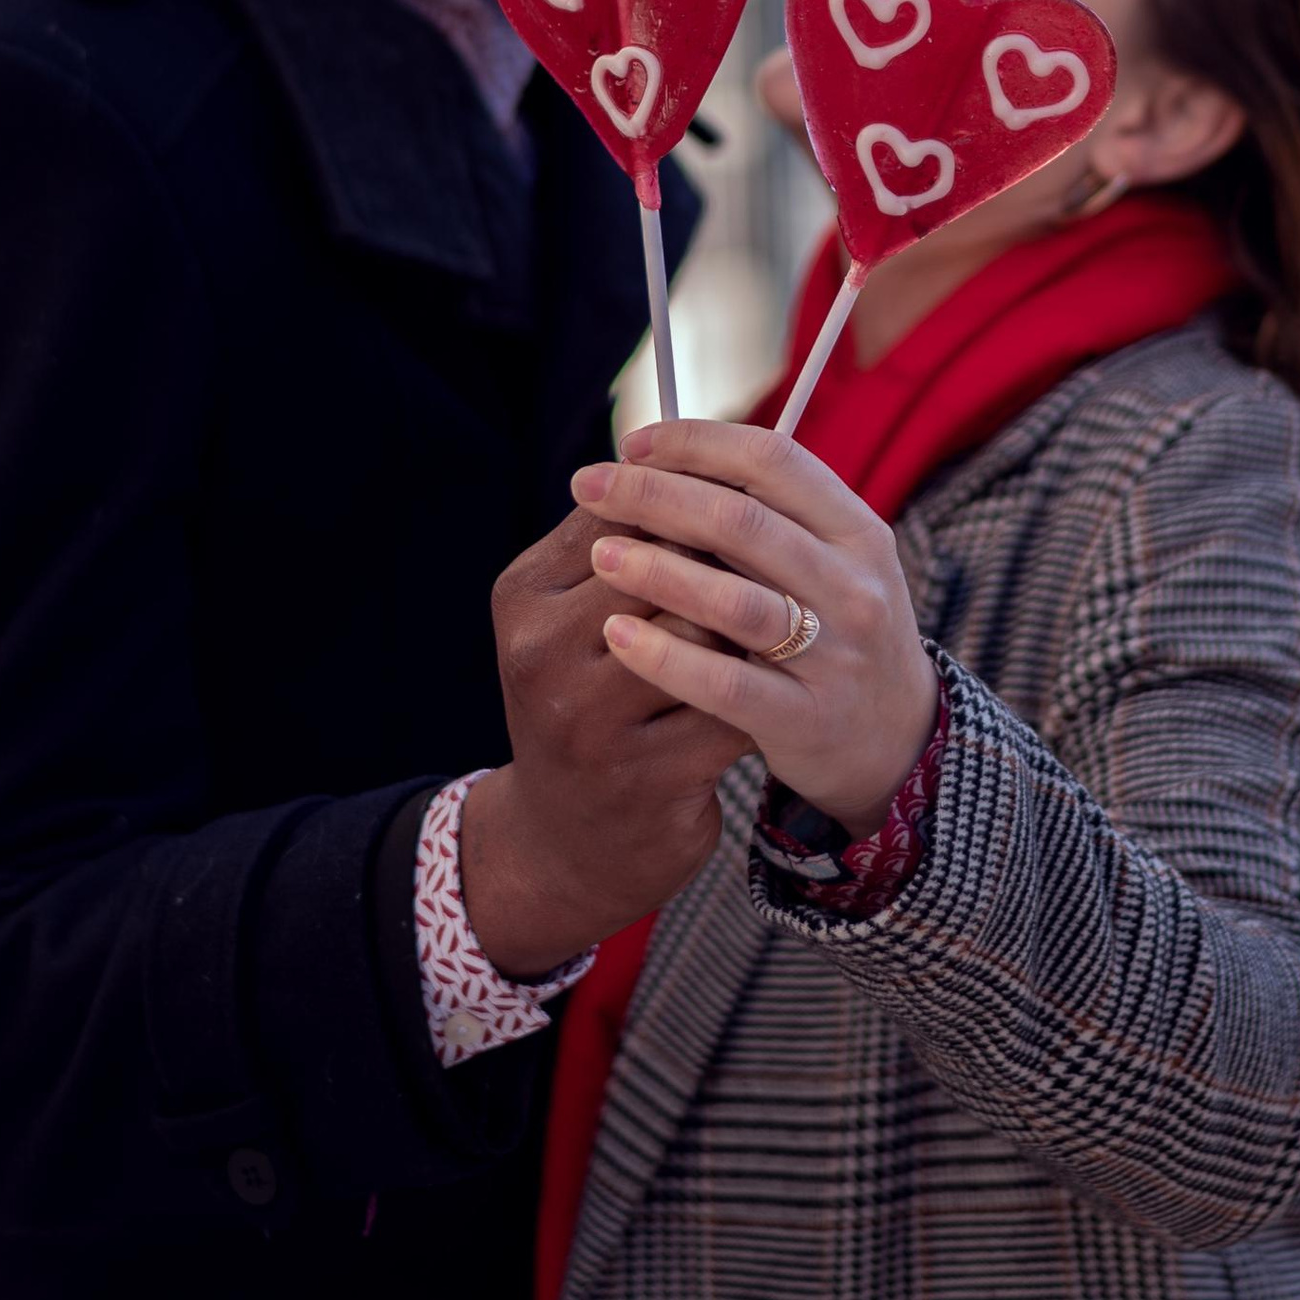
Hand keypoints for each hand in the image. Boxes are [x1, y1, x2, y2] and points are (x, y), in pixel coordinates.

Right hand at [473, 508, 755, 976]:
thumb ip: (624, 543)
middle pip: (667, 566)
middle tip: (775, 558)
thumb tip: (702, 455)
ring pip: (706, 633)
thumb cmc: (588, 704)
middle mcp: (540, 655)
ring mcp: (588, 722)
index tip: (742, 498)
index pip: (621, 514)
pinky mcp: (645, 777)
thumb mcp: (573, 620)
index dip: (694, 500)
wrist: (568, 844)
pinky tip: (775, 689)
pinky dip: (761, 693)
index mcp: (522, 597)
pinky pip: (731, 708)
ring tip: (778, 620)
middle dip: (727, 560)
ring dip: (750, 626)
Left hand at [570, 423, 939, 836]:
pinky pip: (725, 684)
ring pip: (734, 602)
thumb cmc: (835, 631)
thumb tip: (657, 460)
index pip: (773, 461)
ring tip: (600, 554)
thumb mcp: (828, 562)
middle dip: (654, 495)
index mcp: (857, 531)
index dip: (696, 443)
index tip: (632, 444)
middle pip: (743, 524)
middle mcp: (854, 588)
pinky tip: (618, 635)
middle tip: (589, 485)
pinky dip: (665, 656)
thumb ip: (763, 518)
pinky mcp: (805, 719)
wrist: (896, 739)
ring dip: (657, 570)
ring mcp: (835, 657)